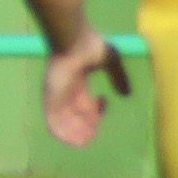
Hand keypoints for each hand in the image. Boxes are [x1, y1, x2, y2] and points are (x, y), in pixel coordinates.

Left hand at [40, 31, 131, 148]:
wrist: (73, 39)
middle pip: (75, 118)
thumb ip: (120, 77)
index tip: (105, 101)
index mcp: (78, 85)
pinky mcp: (51, 98)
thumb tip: (126, 94)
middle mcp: (66, 93)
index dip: (96, 112)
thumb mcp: (111, 61)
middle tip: (96, 129)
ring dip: (76, 136)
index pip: (85, 107)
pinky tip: (77, 138)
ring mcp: (57, 96)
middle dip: (87, 128)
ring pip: (64, 125)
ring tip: (88, 137)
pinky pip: (52, 123)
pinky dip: (64, 135)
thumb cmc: (90, 45)